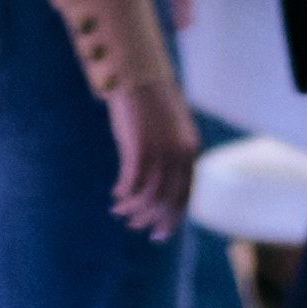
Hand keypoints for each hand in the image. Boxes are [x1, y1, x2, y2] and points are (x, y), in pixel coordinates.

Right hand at [105, 76, 198, 238]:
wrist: (137, 73)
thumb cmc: (150, 102)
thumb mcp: (169, 131)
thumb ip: (171, 155)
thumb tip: (162, 185)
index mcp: (190, 151)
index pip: (185, 196)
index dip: (172, 218)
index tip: (159, 234)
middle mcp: (179, 154)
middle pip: (167, 201)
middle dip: (150, 220)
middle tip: (135, 227)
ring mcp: (160, 152)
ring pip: (148, 197)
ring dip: (133, 210)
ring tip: (120, 212)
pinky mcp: (139, 148)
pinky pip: (131, 183)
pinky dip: (123, 194)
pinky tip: (115, 195)